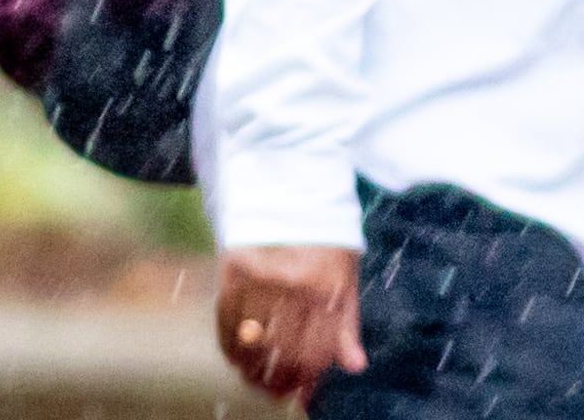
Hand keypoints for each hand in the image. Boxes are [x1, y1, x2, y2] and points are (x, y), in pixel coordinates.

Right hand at [216, 245, 365, 404]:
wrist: (288, 193)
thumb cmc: (324, 238)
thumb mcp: (347, 276)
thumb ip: (349, 323)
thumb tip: (355, 365)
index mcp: (329, 287)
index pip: (316, 350)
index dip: (308, 378)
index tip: (301, 390)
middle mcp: (295, 285)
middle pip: (283, 352)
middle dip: (279, 380)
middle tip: (276, 390)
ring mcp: (261, 279)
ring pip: (253, 343)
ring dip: (253, 369)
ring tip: (256, 379)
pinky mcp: (233, 272)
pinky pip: (227, 324)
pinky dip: (232, 347)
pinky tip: (238, 357)